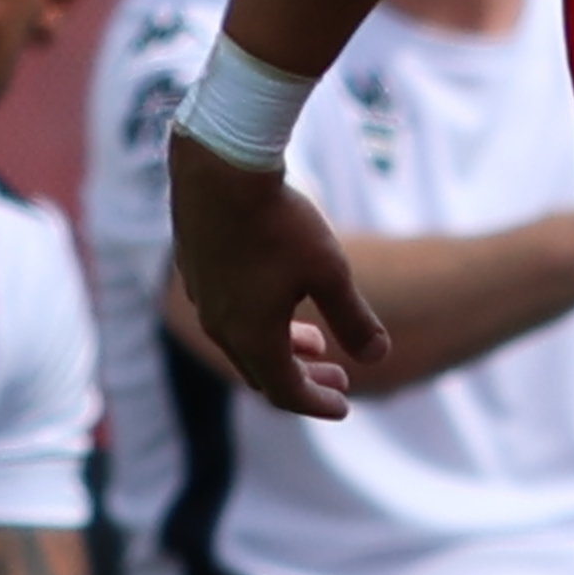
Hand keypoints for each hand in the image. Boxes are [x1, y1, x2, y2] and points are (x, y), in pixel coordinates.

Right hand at [167, 136, 386, 418]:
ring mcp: (203, 300)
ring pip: (243, 343)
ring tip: (314, 340)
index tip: (344, 405)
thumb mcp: (330, 272)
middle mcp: (221, 327)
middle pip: (262, 373)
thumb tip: (377, 356)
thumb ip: (353, 318)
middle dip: (303, 380)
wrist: (221, 170)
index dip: (317, 403)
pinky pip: (229, 316)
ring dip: (281, 349)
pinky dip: (259, 324)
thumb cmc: (280, 222)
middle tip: (339, 377)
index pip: (286, 391)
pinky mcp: (196, 272)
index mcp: (252, 337)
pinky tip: (279, 299)